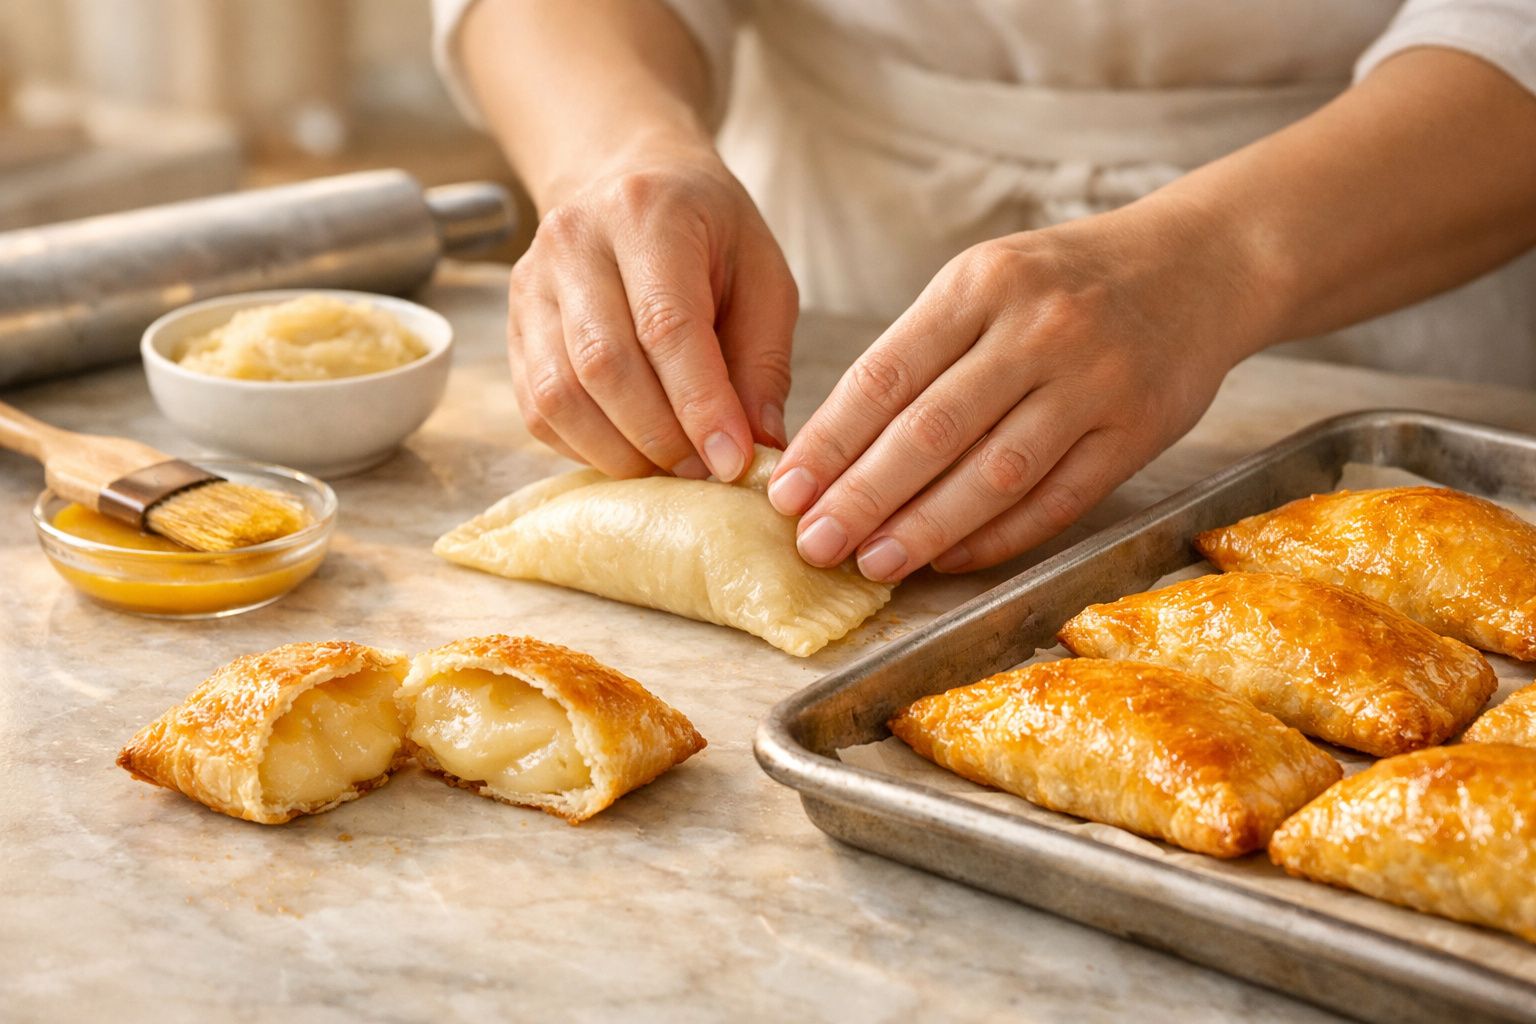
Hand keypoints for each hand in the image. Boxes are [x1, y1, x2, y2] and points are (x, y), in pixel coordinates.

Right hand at [508, 148, 797, 480]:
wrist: (628, 181)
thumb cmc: (708, 234)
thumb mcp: (762, 276)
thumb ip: (764, 361)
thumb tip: (760, 447)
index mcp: (646, 214)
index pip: (665, 324)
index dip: (699, 404)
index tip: (733, 461)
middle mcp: (574, 243)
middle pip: (603, 364)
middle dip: (660, 437)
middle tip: (705, 471)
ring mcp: (531, 286)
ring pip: (560, 395)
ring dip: (620, 451)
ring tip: (671, 468)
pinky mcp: (513, 327)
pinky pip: (538, 409)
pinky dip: (587, 447)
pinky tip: (631, 450)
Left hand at [766, 203, 1268, 578]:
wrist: (1200, 265)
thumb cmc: (1066, 281)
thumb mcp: (988, 281)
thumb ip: (921, 352)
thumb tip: (837, 448)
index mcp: (982, 283)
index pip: (887, 373)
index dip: (830, 442)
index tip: (785, 492)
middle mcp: (1039, 329)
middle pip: (932, 430)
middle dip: (863, 496)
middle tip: (814, 544)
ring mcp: (1094, 383)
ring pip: (993, 474)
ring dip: (925, 528)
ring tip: (872, 563)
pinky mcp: (1138, 432)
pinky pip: (1056, 500)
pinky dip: (996, 537)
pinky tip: (949, 560)